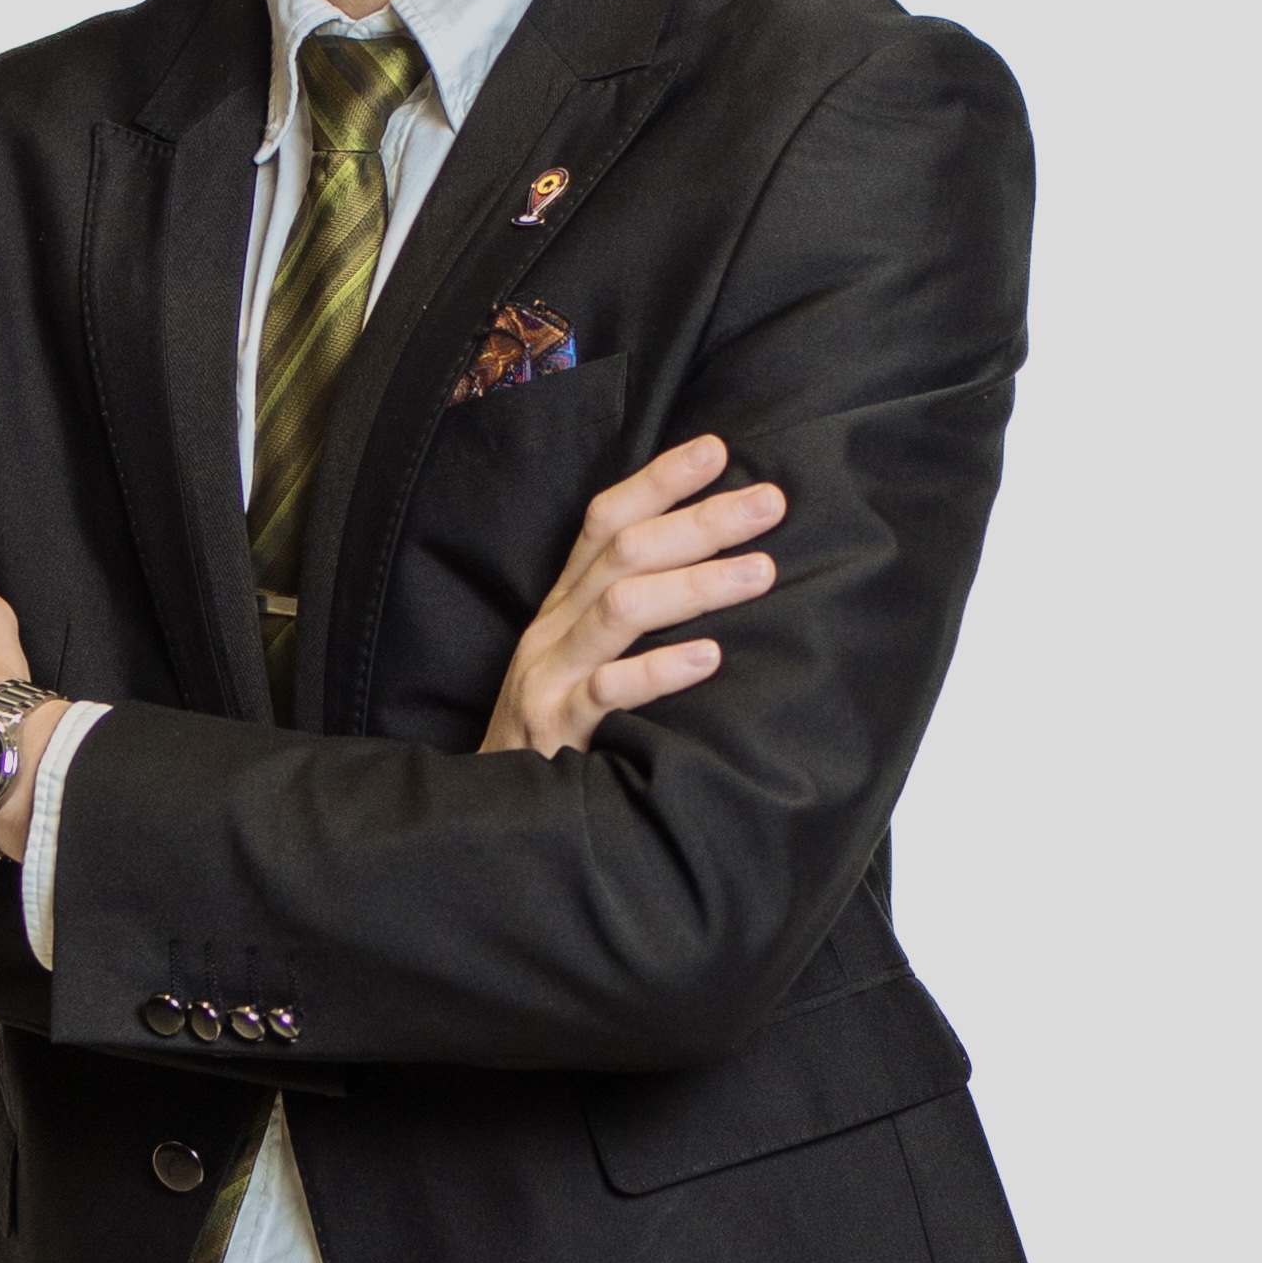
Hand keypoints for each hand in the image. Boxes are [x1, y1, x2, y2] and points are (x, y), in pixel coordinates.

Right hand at [478, 436, 782, 757]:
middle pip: (624, 552)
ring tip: (762, 572)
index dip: (659, 480)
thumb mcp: (585, 658)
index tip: (719, 450)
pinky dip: (658, 671)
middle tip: (769, 502)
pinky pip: (606, 692)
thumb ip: (632, 613)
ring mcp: (549, 677)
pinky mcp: (554, 731)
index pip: (605, 520)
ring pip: (620, 609)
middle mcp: (553, 629)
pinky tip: (709, 659)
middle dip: (700, 520)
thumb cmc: (557, 731)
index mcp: (564, 604)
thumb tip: (719, 565)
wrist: (492, 812)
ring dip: (695, 583)